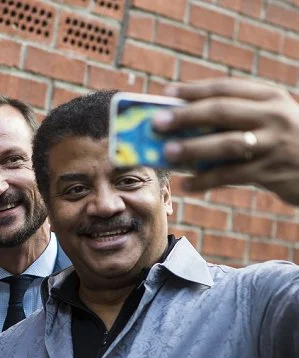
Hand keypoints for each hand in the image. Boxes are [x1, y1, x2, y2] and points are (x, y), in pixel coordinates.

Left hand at [152, 78, 298, 205]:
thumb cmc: (284, 140)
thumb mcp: (269, 118)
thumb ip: (237, 115)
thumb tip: (183, 123)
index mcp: (270, 96)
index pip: (226, 87)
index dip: (194, 90)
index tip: (167, 93)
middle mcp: (273, 116)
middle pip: (222, 111)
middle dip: (186, 116)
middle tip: (157, 122)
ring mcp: (274, 144)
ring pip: (226, 144)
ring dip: (193, 148)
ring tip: (166, 153)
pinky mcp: (272, 172)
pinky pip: (231, 176)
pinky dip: (206, 180)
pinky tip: (187, 185)